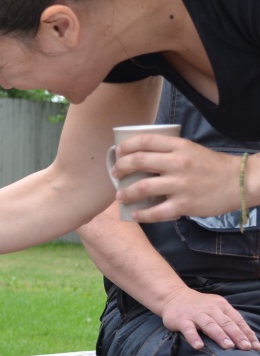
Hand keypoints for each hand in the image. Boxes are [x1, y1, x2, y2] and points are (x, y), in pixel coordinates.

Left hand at [112, 134, 240, 222]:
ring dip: (126, 193)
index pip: (145, 141)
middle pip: (138, 161)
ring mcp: (180, 184)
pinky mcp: (184, 205)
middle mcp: (178, 163)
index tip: (118, 152)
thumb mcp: (191, 150)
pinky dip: (142, 214)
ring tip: (120, 196)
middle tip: (115, 173)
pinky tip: (135, 214)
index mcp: (179, 146)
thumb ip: (169, 152)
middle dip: (120, 168)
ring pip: (142, 187)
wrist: (240, 182)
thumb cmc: (212, 166)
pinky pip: (156, 211)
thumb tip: (140, 158)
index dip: (126, 145)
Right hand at [160, 288, 259, 350]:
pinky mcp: (181, 319)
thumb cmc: (199, 306)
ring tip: (229, 347)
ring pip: (210, 325)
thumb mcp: (216, 308)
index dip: (247, 334)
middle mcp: (210, 308)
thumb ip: (229, 320)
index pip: (237, 320)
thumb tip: (248, 340)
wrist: (173, 296)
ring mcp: (195, 314)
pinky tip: (198, 346)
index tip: (256, 347)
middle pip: (226, 323)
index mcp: (221, 305)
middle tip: (246, 347)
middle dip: (237, 335)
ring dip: (220, 335)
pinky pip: (188, 329)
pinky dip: (193, 337)